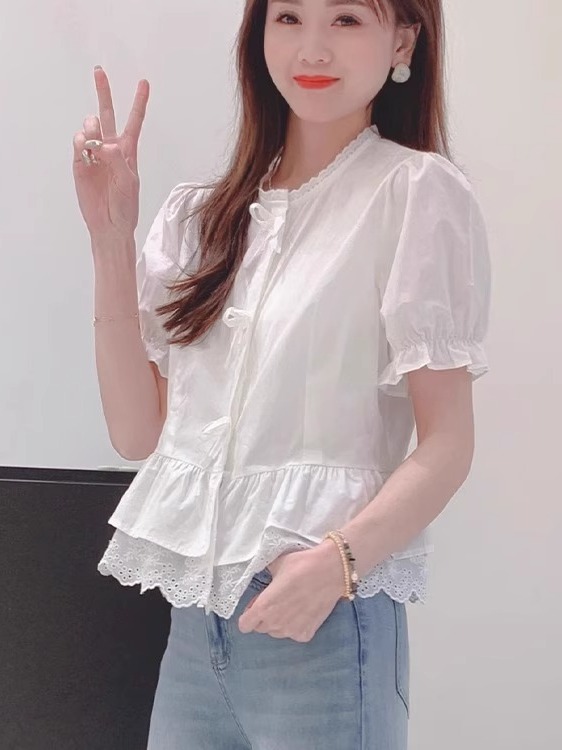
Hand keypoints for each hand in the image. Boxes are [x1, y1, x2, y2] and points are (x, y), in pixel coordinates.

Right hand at [72, 66, 149, 239]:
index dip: (139, 102)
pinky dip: (81, 142)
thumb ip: (118, 160)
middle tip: (99, 71)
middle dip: (103, 93)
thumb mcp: (129, 182)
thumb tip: (102, 144)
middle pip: (107, 115)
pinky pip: (78, 144)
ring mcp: (94, 155)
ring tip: (94, 143)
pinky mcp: (80, 164)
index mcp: (128, 152)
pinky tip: (85, 147)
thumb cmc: (125, 206)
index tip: (144, 83)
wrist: (109, 224)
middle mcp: (110, 149)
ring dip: (91, 128)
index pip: (134, 122)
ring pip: (90, 127)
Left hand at [238, 543, 345, 642]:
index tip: (256, 605)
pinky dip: (296, 625)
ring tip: (291, 604)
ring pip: (277, 632)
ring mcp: (291, 631)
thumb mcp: (276, 564)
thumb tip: (263, 578)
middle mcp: (275, 624)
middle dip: (264, 616)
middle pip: (261, 627)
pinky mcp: (307, 634)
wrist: (330, 570)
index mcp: (263, 607)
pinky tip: (304, 610)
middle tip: (276, 600)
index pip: (244, 625)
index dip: (248, 614)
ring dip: (279, 622)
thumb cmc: (301, 564)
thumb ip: (265, 575)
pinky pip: (294, 633)